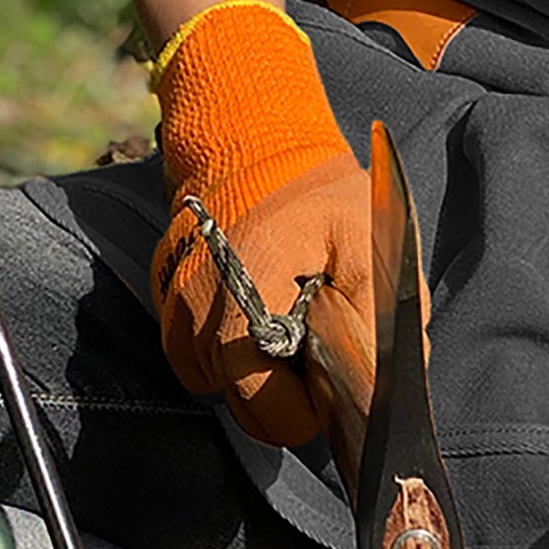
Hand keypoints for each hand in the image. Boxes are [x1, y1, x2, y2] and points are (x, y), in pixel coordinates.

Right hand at [147, 0, 366, 445]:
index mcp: (249, 293)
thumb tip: (383, 388)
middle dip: (285, 392)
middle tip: (315, 345)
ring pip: (218, 386)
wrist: (251, 141)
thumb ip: (380, 319)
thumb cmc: (320, 194)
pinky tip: (256, 315)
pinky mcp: (165, 305)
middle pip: (243, 404)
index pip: (268, 404)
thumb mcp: (371, 243)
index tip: (331, 379)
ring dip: (257, 372)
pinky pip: (197, 361)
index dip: (309, 406)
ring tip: (286, 320)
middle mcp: (197, 309)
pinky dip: (229, 353)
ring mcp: (173, 309)